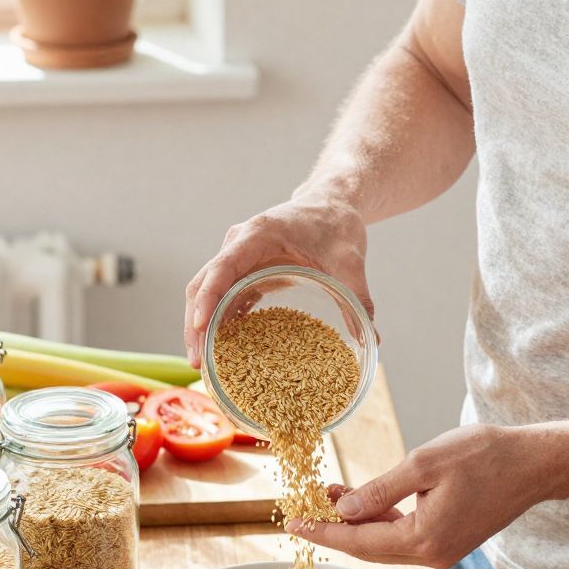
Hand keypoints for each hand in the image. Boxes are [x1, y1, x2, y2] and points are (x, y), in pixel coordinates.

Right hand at [184, 197, 373, 365]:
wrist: (332, 204)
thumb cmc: (337, 223)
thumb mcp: (351, 260)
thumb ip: (359, 297)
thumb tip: (373, 339)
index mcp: (258, 235)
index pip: (221, 268)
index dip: (208, 298)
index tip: (201, 328)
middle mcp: (238, 244)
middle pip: (202, 285)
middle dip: (195, 324)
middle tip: (197, 362)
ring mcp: (237, 256)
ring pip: (205, 292)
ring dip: (200, 327)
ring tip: (202, 364)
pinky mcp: (244, 270)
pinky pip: (221, 296)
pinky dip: (217, 321)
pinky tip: (222, 349)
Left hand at [290, 422, 542, 568]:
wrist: (534, 463)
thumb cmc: (487, 456)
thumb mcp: (424, 464)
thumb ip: (381, 489)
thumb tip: (346, 509)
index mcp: (425, 539)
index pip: (359, 541)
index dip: (323, 532)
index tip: (293, 523)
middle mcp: (433, 555)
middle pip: (369, 548)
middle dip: (336, 528)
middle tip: (306, 507)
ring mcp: (444, 551)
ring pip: (386, 543)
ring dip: (359, 522)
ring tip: (333, 495)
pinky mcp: (451, 540)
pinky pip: (406, 537)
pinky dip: (383, 520)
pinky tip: (368, 500)